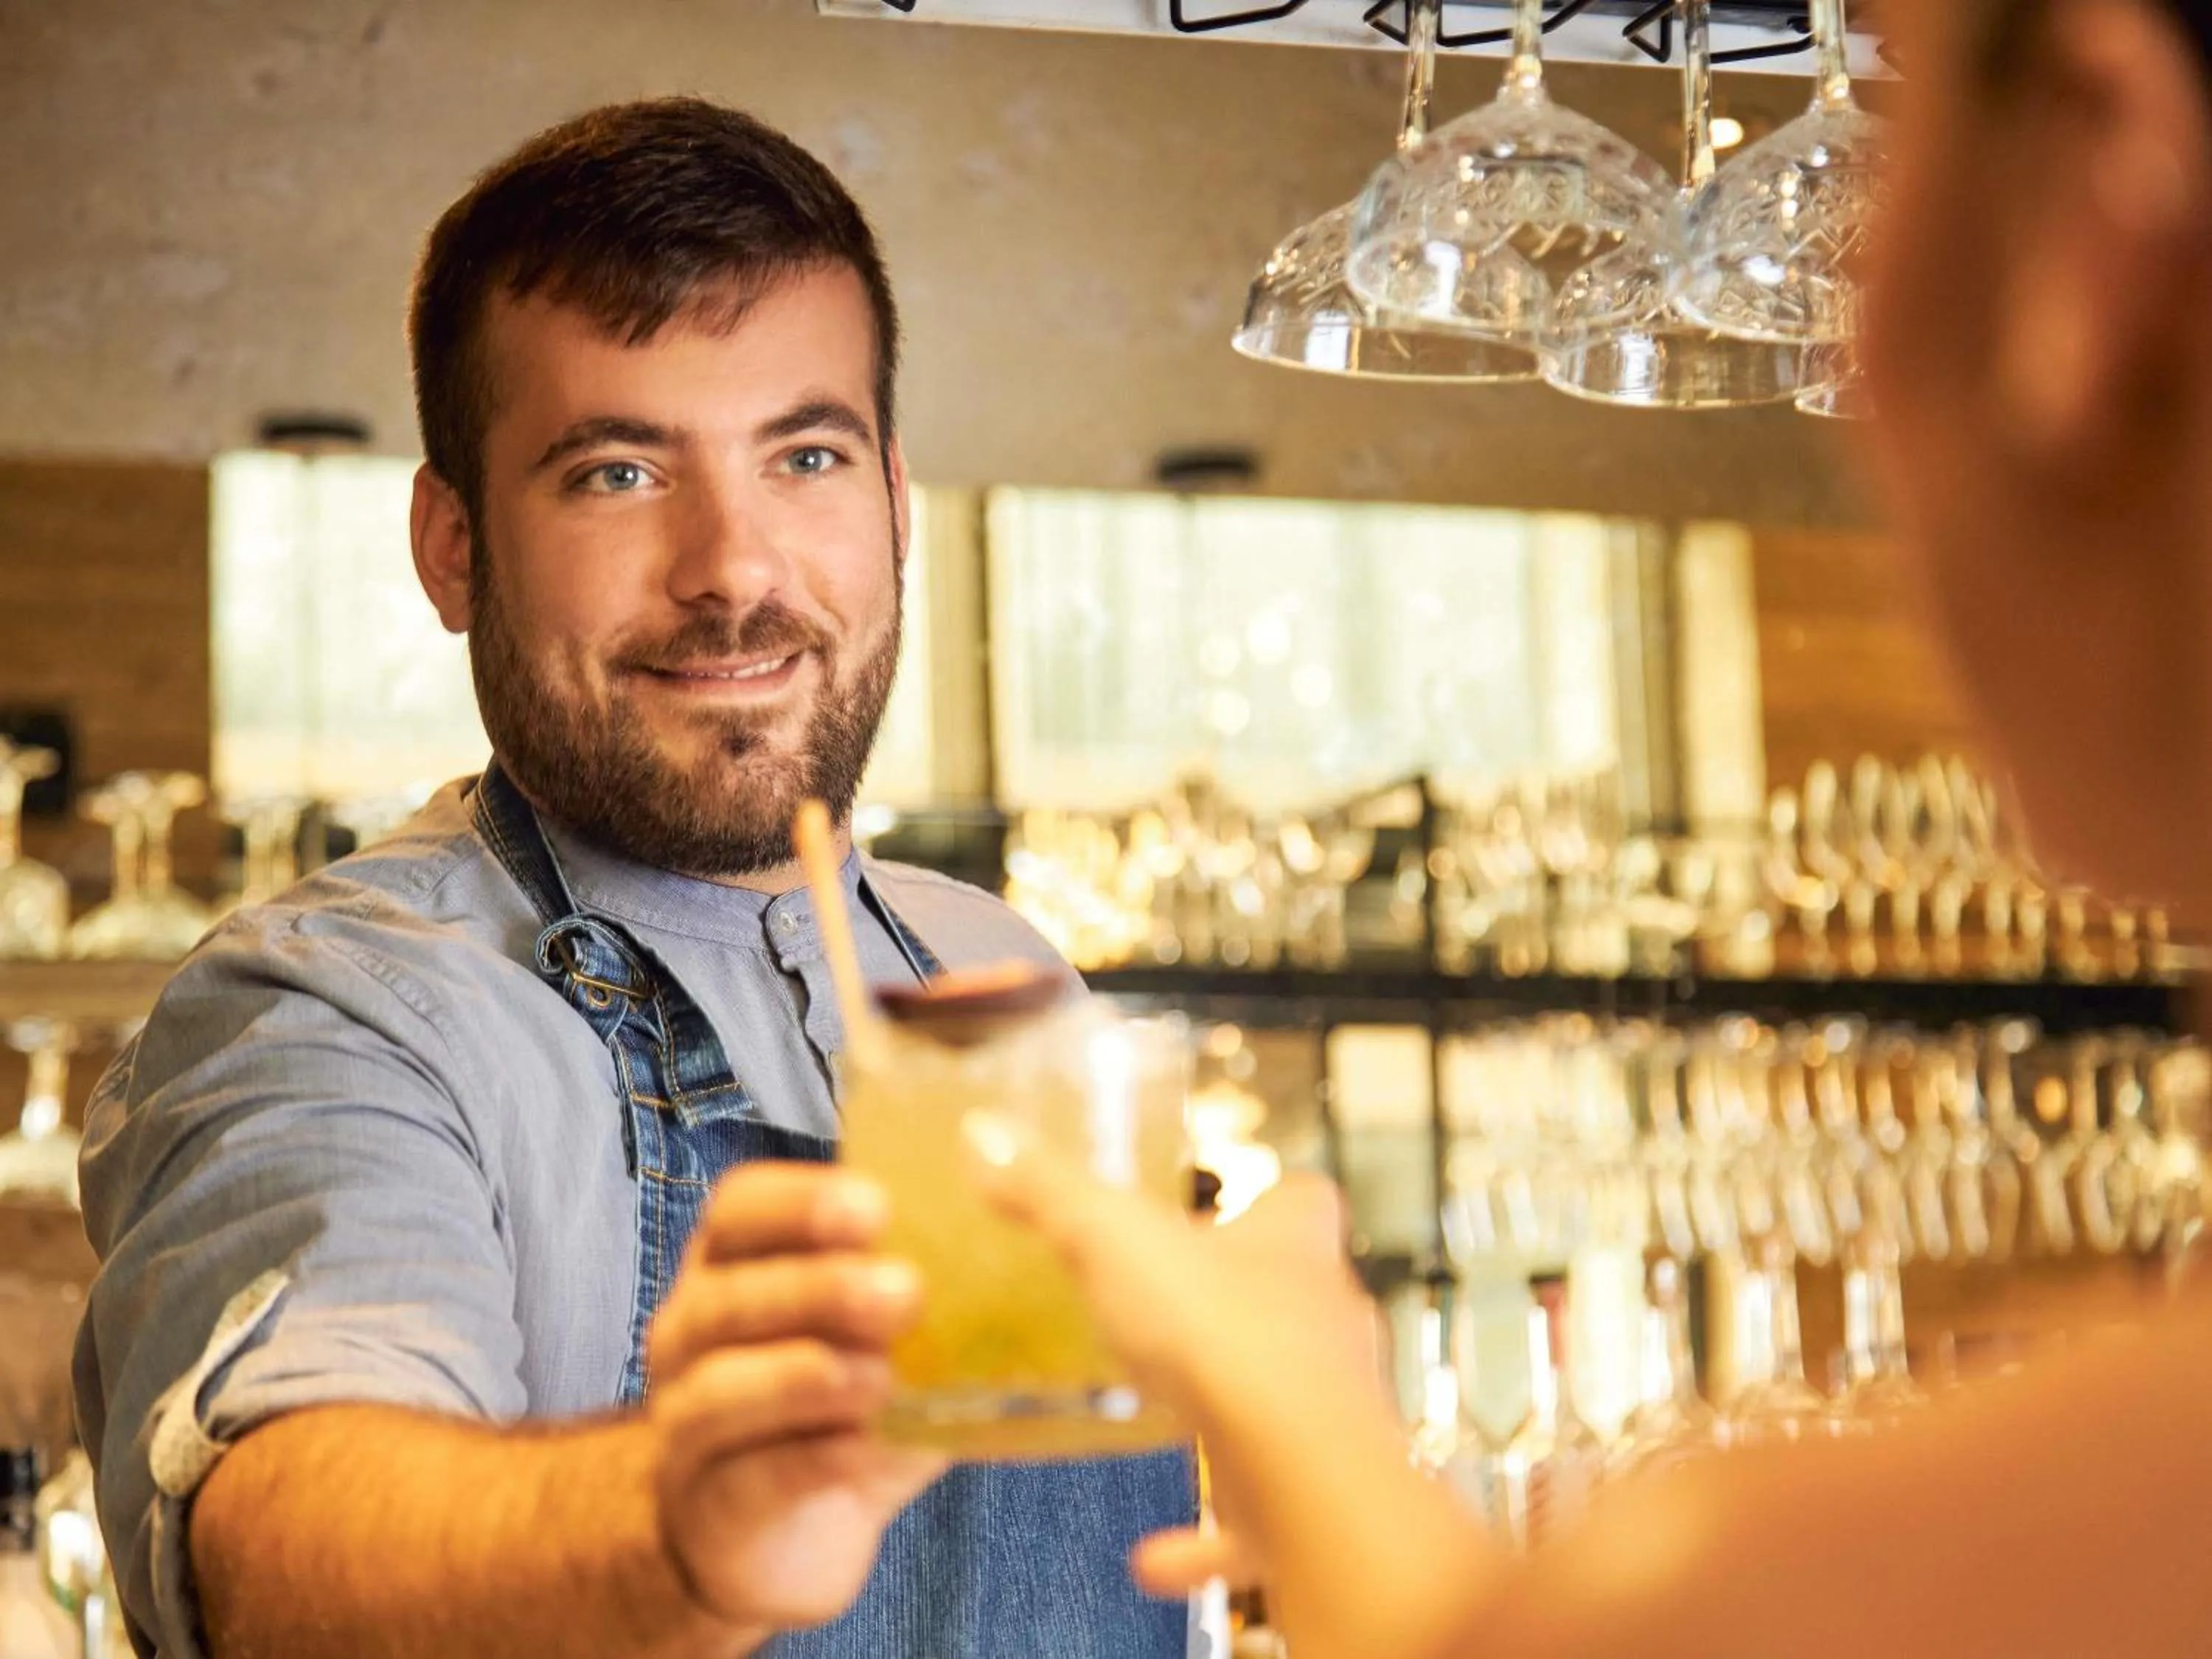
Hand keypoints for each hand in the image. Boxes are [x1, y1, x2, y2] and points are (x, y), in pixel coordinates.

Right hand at [643, 1163, 946, 1634]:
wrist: (783, 1538)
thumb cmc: (843, 1408)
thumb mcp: (888, 1337)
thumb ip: (929, 1290)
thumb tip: (1027, 1230)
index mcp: (737, 1264)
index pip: (742, 1207)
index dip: (800, 1203)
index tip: (877, 1205)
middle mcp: (693, 1331)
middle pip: (731, 1294)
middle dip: (819, 1288)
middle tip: (905, 1292)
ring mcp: (686, 1421)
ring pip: (723, 1387)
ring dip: (805, 1376)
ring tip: (882, 1378)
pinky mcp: (710, 1505)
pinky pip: (753, 1475)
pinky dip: (814, 1460)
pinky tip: (869, 1451)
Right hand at [961, 1117, 1388, 1592]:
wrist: (1299, 1469)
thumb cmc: (1225, 1334)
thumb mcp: (1111, 1237)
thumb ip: (1047, 1190)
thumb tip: (986, 1136)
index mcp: (1295, 1246)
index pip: (1301, 1200)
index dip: (1264, 1198)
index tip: (1220, 1204)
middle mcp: (1326, 1322)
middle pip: (1297, 1301)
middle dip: (1239, 1310)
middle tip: (1169, 1318)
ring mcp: (1328, 1414)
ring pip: (1286, 1408)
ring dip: (1225, 1419)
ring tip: (1159, 1428)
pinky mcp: (1310, 1499)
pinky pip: (1255, 1520)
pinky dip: (1204, 1539)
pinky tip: (1152, 1555)